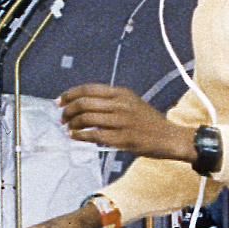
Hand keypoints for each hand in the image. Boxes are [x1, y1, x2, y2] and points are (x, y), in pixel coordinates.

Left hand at [58, 84, 197, 161]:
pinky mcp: (122, 138)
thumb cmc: (149, 122)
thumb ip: (111, 101)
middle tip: (62, 117)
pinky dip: (80, 135)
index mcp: (121, 93)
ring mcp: (121, 122)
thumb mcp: (132, 102)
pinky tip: (75, 136)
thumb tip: (84, 104)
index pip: (88, 88)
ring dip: (72, 123)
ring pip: (87, 118)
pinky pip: (94, 135)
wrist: (169, 137)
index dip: (70, 94)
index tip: (59, 101)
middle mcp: (120, 104)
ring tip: (68, 128)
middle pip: (84, 103)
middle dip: (68, 110)